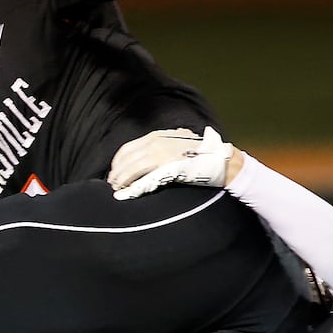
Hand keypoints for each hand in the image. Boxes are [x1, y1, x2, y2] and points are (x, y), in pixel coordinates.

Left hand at [108, 126, 233, 199]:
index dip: (117, 163)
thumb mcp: (176, 142)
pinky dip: (131, 188)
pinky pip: (144, 180)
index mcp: (156, 137)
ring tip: (118, 191)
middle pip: (126, 160)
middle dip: (116, 174)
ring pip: (131, 170)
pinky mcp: (167, 169)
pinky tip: (124, 195)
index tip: (114, 173)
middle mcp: (156, 143)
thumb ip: (160, 146)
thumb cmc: (200, 153)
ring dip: (121, 182)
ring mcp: (161, 155)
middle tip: (113, 185)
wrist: (219, 159)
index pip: (127, 149)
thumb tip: (146, 155)